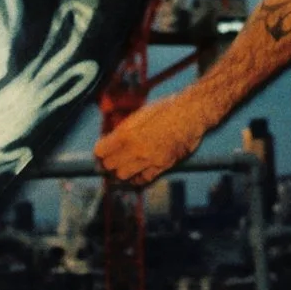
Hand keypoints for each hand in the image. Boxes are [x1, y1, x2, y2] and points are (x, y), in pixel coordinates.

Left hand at [95, 93, 211, 187]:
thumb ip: (123, 129)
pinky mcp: (162, 166)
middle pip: (109, 166)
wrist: (190, 114)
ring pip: (123, 175)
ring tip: (122, 165)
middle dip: (107, 163)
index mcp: (127, 133)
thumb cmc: (166, 109)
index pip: (101, 151)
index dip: (99, 151)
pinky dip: (136, 178)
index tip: (101, 151)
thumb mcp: (139, 114)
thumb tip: (110, 140)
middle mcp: (136, 149)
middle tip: (110, 159)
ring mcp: (149, 159)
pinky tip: (137, 171)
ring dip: (120, 172)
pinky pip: (143, 180)